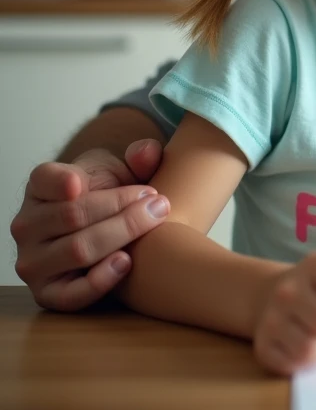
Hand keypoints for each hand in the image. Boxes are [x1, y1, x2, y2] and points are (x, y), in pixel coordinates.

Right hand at [10, 140, 168, 310]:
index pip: (46, 179)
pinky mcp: (48, 293)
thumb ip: (140, 157)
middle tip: (157, 202)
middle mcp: (27, 225)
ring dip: (122, 235)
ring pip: (78, 250)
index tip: (83, 183)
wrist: (110, 230)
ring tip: (154, 222)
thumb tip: (146, 152)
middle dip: (121, 207)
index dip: (64, 181)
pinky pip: (71, 294)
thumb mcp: (123, 169)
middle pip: (74, 215)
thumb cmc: (112, 195)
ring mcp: (33, 262)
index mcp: (41, 187)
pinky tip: (127, 262)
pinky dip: (101, 280)